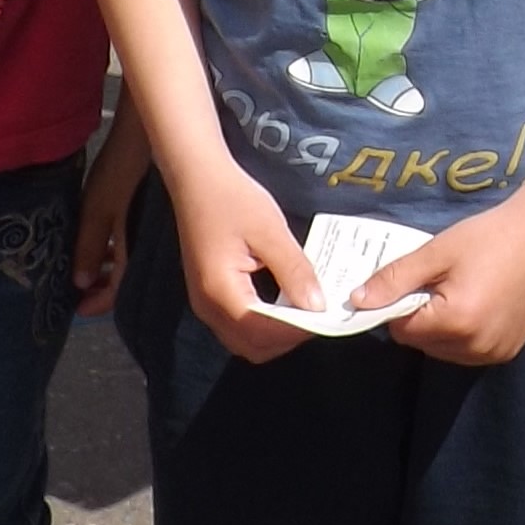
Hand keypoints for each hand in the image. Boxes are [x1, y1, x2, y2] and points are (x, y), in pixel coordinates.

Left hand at [73, 105, 153, 312]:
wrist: (148, 136)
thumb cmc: (122, 172)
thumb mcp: (98, 210)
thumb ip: (89, 248)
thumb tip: (81, 283)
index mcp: (134, 251)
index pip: (118, 291)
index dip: (96, 303)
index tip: (76, 309)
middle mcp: (145, 246)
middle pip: (124, 279)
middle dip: (101, 288)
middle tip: (78, 290)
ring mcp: (146, 230)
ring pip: (128, 260)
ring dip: (108, 268)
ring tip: (85, 268)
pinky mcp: (145, 215)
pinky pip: (130, 243)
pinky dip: (115, 250)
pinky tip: (102, 243)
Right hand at [169, 160, 322, 363]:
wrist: (196, 177)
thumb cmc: (232, 198)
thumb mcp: (270, 231)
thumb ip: (294, 271)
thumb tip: (318, 306)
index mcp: (220, 292)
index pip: (262, 333)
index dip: (296, 331)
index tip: (327, 318)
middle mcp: (207, 307)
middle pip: (252, 347)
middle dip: (287, 338)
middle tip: (318, 316)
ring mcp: (204, 303)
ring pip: (243, 339)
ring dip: (275, 333)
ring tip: (305, 309)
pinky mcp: (208, 295)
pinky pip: (238, 323)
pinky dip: (263, 322)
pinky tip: (285, 301)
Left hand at [372, 200, 524, 366]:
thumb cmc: (487, 237)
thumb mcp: (436, 252)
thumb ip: (394, 279)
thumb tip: (356, 301)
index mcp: (456, 321)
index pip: (402, 329)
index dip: (400, 305)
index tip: (413, 281)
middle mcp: (476, 346)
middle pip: (422, 342)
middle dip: (421, 316)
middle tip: (440, 282)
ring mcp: (494, 353)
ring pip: (444, 350)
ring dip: (441, 328)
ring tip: (461, 291)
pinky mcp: (507, 352)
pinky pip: (468, 351)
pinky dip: (464, 334)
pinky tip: (478, 303)